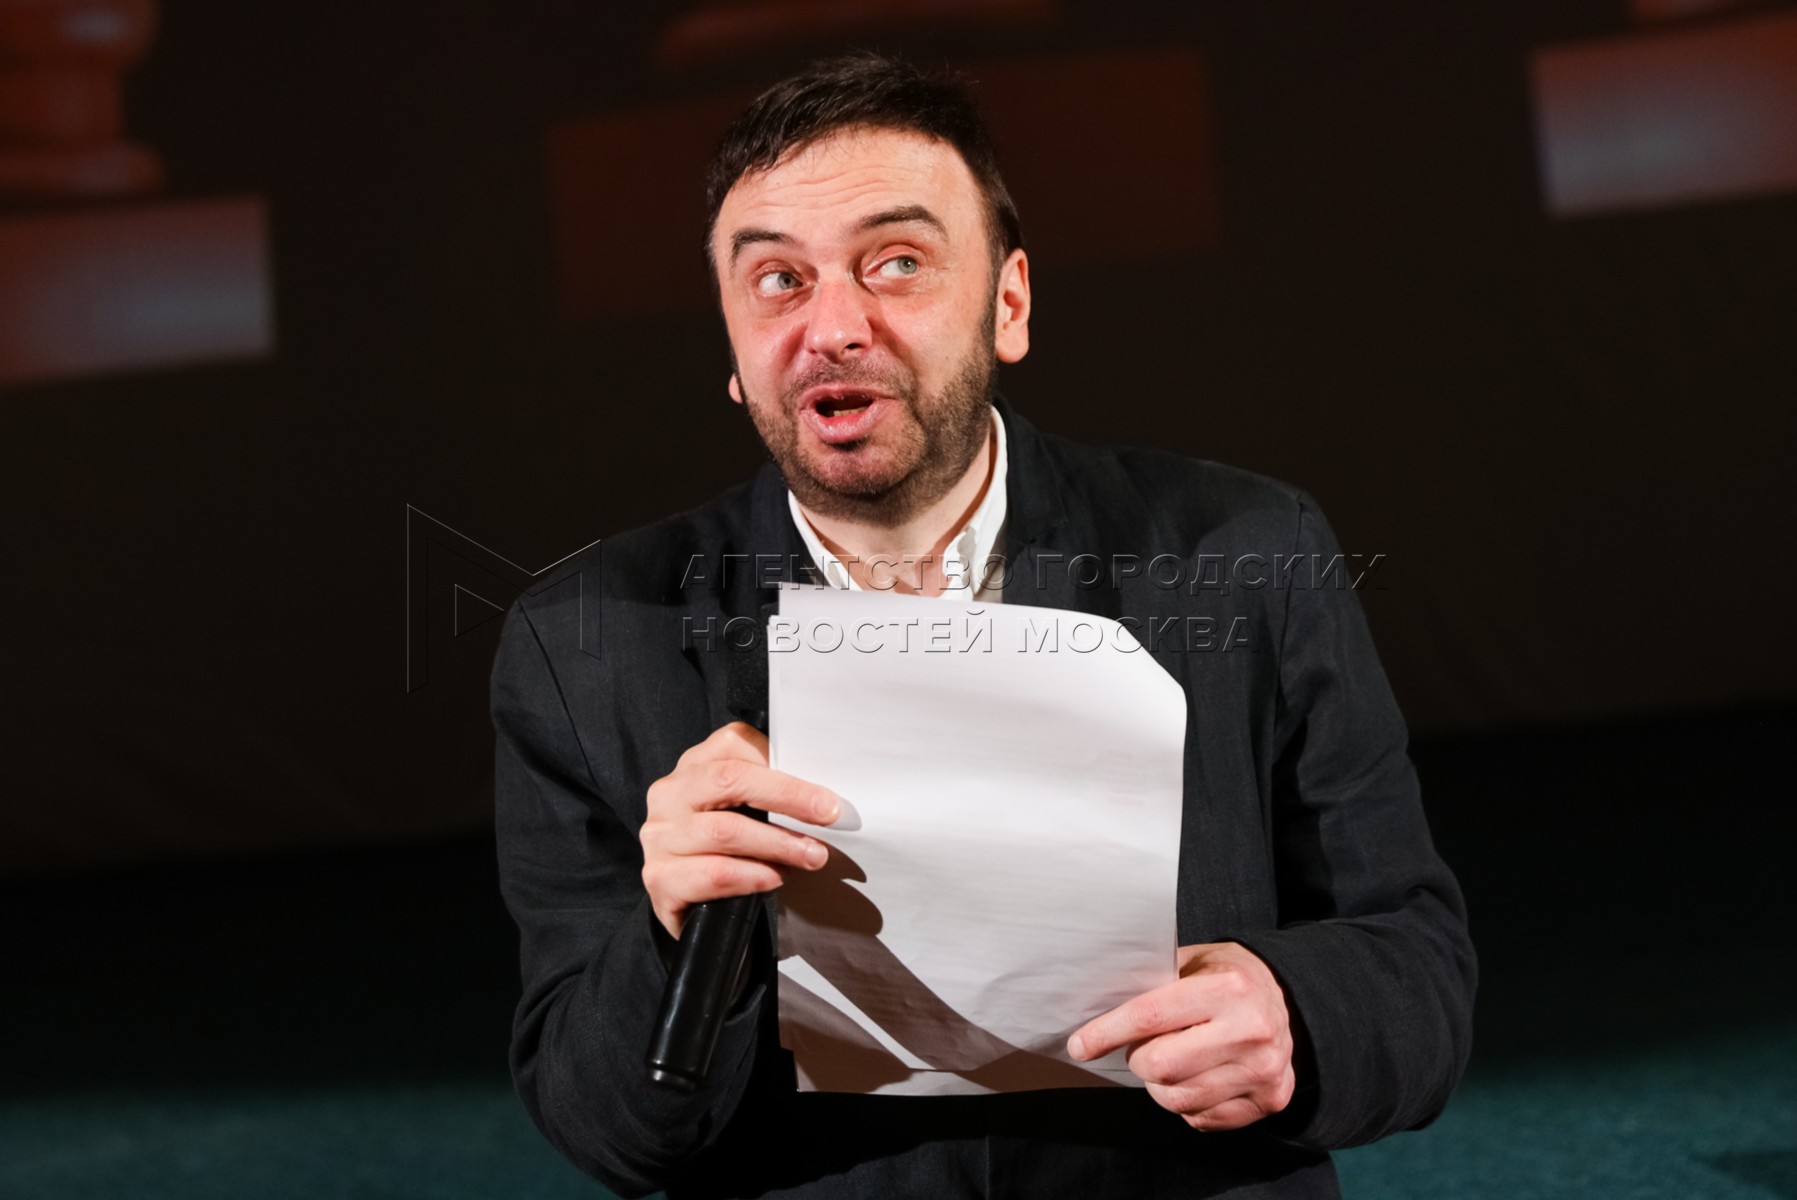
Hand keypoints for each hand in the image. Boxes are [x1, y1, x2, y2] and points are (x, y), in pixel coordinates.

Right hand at [639, 721, 840, 938]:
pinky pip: (713, 873)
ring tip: (812, 855)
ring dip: (778, 843)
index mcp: (693, 767)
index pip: (734, 744)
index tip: (822, 788)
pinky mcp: (660, 878)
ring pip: (725, 830)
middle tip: (828, 815)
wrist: (699, 913)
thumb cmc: (729, 852)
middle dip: (787, 796)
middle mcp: (670, 795)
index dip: (782, 763)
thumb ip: (770, 795)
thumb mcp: (746, 813)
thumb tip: (823, 797)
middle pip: (729, 779)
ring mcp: (659, 837)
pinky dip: (752, 875)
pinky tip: (774, 878)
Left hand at [1067, 942, 1295, 1131]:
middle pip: (1160, 1066)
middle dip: (1139, 1059)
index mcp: (1228, 988)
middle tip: (1145, 1046)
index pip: (1150, 1016)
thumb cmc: (1228, 977)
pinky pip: (1200, 1117)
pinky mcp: (1269, 1100)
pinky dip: (1186, 1102)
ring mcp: (1262, 1070)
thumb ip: (1152, 980)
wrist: (1290, 1001)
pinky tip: (1197, 1076)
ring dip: (1160, 1084)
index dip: (1106, 1033)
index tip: (1080, 1046)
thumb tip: (1095, 1008)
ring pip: (1177, 1098)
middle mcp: (1251, 1030)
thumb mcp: (1194, 960)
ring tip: (1172, 1060)